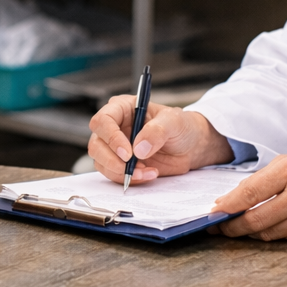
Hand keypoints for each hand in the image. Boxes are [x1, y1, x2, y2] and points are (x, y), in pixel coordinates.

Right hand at [87, 98, 233, 184]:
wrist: (190, 146)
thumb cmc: (181, 127)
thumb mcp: (174, 122)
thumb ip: (157, 131)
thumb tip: (139, 148)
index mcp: (122, 108)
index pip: (103, 120)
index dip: (111, 138)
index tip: (128, 153)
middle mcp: (114, 127)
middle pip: (96, 144)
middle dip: (113, 160)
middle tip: (132, 167)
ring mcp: (115, 147)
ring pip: (101, 162)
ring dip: (122, 172)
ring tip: (146, 171)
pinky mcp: (120, 163)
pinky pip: (114, 174)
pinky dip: (129, 179)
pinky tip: (148, 174)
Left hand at [214, 151, 286, 241]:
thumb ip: (266, 178)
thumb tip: (235, 198)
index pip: (250, 193)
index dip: (227, 206)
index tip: (213, 213)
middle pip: (256, 220)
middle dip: (232, 227)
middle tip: (219, 229)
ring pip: (269, 233)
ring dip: (251, 233)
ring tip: (240, 228)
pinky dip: (274, 235)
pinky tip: (268, 228)